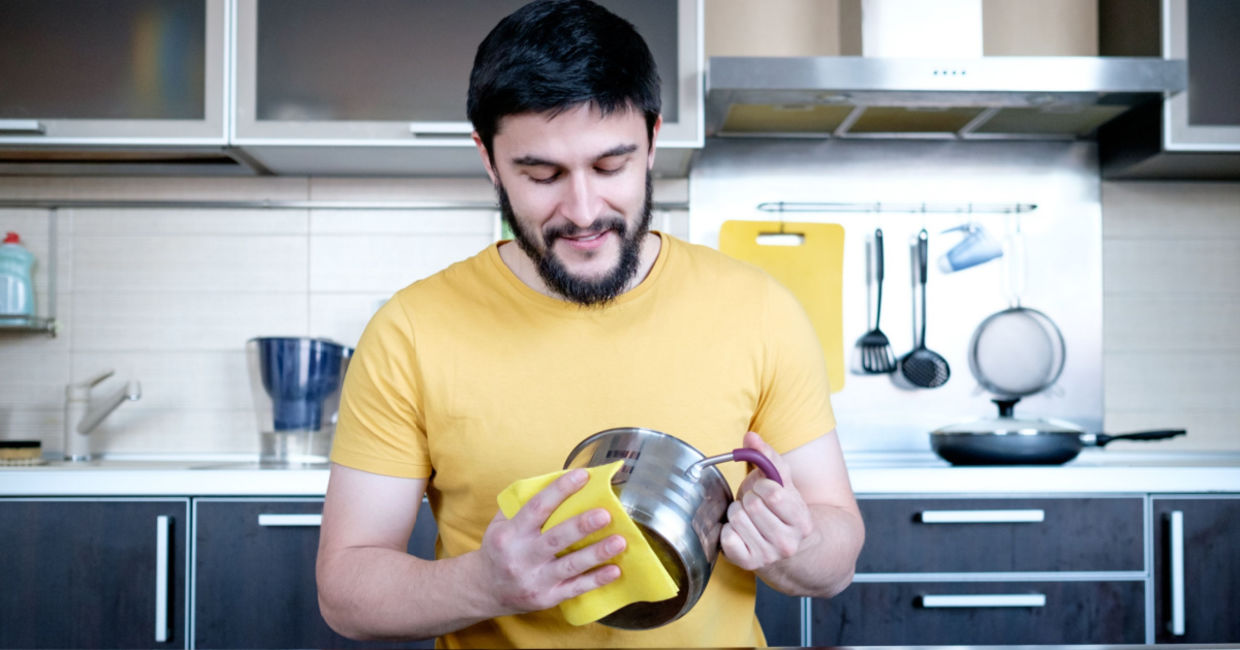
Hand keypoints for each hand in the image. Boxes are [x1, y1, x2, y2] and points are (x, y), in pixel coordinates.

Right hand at [478, 468, 626, 614]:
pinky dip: (596, 580)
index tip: (583, 476)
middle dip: (582, 525)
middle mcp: (522, 557)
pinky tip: (615, 570)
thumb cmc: (499, 549)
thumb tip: (558, 480)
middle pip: (555, 538)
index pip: (537, 507)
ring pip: (570, 565)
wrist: (485, 589)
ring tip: (620, 541)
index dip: (560, 490)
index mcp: (510, 534)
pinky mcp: (547, 598)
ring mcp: (535, 580)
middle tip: (605, 514)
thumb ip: (524, 504)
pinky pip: (575, 588)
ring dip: (597, 553)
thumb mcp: (501, 524)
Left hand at [720, 432, 813, 572]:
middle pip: (752, 505)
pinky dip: (727, 530)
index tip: (765, 490)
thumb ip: (768, 457)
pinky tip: (739, 531)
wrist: (785, 548)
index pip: (774, 494)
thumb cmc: (780, 511)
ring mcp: (768, 556)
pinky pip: (726, 537)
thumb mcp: (781, 484)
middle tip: (754, 504)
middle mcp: (787, 543)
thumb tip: (750, 437)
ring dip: (737, 512)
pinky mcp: (748, 563)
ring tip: (748, 517)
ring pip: (737, 519)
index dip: (763, 486)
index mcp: (801, 521)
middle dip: (748, 498)